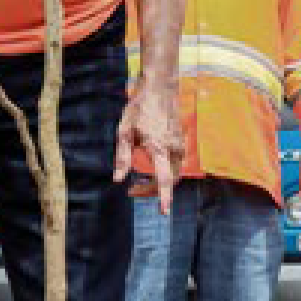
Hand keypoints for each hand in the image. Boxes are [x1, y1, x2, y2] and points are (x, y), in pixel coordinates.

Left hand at [118, 81, 182, 212]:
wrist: (160, 89)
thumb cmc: (139, 109)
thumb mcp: (124, 132)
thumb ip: (122, 157)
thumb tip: (118, 179)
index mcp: (158, 148)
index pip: (164, 180)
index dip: (163, 198)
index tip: (164, 212)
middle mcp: (173, 149)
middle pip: (169, 180)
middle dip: (153, 190)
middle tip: (133, 190)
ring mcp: (180, 146)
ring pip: (174, 173)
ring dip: (159, 182)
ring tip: (139, 182)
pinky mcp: (182, 142)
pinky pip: (176, 164)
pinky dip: (165, 171)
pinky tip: (151, 168)